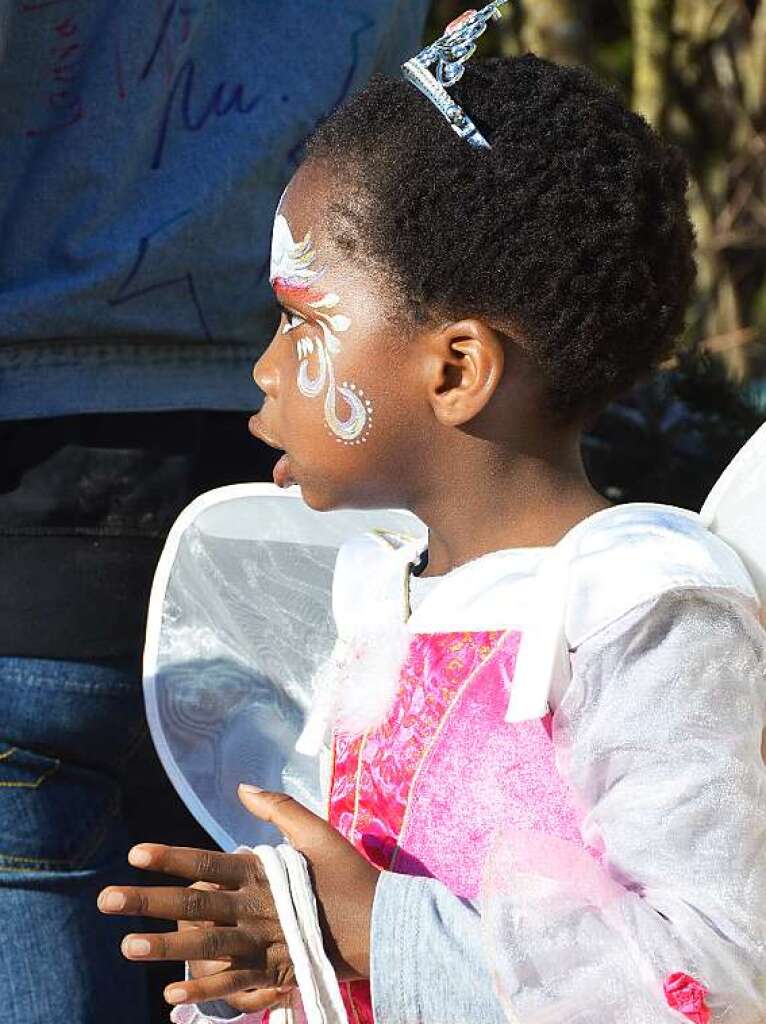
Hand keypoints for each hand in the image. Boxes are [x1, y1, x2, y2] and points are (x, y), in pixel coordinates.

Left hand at [97, 785, 379, 1011]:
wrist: (381, 926)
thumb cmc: (346, 876)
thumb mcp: (319, 832)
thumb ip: (280, 808)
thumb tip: (242, 789)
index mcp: (264, 871)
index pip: (208, 861)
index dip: (171, 857)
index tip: (135, 854)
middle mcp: (256, 908)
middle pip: (195, 905)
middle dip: (148, 902)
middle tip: (106, 901)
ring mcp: (262, 943)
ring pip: (205, 946)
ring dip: (164, 948)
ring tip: (126, 947)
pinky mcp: (273, 971)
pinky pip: (232, 983)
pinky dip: (203, 989)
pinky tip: (171, 993)